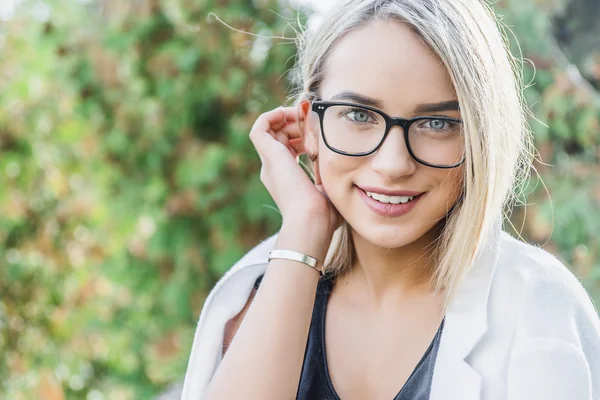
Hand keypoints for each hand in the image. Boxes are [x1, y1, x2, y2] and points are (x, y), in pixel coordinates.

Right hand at [249, 104, 342, 240]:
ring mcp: (270, 163)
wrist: (311, 220)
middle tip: (312, 120)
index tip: (318, 131)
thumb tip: (342, 162)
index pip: (289, 149)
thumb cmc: (324, 214)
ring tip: (303, 114)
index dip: (302, 136)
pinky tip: (290, 113)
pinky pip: (259, 128)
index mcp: (287, 179)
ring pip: (270, 130)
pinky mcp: (269, 156)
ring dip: (286, 117)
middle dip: (296, 124)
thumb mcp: (329, 187)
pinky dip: (272, 115)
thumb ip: (329, 174)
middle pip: (280, 137)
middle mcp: (275, 170)